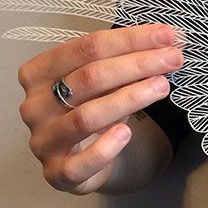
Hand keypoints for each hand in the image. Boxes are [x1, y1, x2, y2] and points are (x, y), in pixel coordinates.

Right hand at [17, 23, 184, 194]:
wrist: (82, 160)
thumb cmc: (91, 111)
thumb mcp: (102, 83)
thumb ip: (125, 62)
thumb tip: (168, 42)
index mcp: (40, 72)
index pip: (87, 47)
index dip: (130, 39)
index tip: (167, 35)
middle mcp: (35, 105)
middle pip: (89, 77)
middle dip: (137, 64)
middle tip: (173, 58)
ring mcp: (43, 140)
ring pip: (87, 116)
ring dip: (129, 98)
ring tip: (162, 86)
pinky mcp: (57, 172)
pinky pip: (81, 162)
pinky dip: (106, 147)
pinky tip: (127, 133)